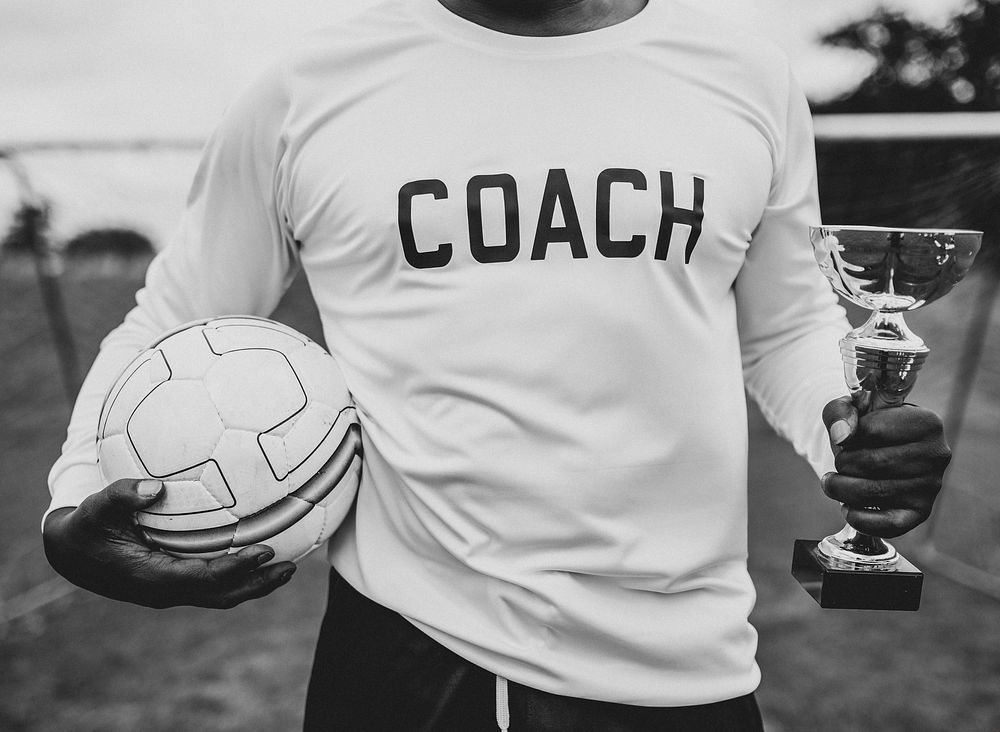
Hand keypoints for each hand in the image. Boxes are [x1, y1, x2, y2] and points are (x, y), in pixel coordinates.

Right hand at [43, 479, 296, 608]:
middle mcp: (164, 591)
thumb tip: (155, 486)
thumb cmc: (86, 525)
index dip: (236, 568)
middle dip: (257, 584)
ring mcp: (170, 592)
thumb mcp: (97, 507)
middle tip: (291, 567)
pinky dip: (239, 578)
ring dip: (254, 585)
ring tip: (287, 569)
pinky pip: (212, 587)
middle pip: (221, 595)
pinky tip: (259, 561)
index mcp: (150, 576)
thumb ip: (122, 495)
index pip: (203, 578)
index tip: (265, 551)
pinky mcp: (173, 585)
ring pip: (220, 596)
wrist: (71, 554)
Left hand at [821, 395, 951, 537]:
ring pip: (872, 492)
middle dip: (842, 464)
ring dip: (841, 489)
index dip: (848, 437)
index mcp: (926, 422)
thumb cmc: (868, 426)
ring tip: (834, 483)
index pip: (871, 431)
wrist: (883, 450)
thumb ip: (840, 413)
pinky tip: (847, 507)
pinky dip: (858, 518)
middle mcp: (936, 455)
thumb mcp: (851, 408)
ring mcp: (931, 486)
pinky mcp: (921, 512)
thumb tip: (841, 437)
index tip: (848, 439)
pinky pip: (887, 524)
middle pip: (872, 463)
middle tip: (839, 464)